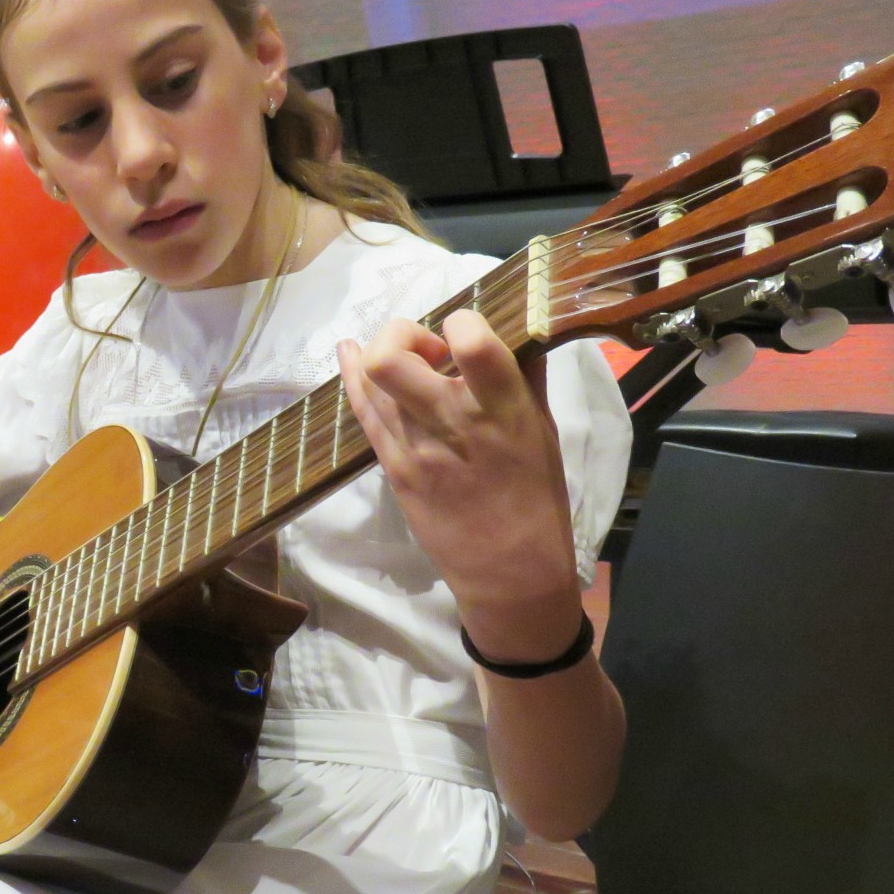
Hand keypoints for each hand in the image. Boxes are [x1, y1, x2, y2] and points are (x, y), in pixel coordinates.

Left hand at [337, 310, 580, 662]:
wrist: (509, 572)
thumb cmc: (537, 498)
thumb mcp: (545, 431)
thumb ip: (527, 378)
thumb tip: (521, 329)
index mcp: (504, 411)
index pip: (472, 342)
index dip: (463, 321)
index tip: (467, 330)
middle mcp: (453, 424)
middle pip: (392, 359)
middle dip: (402, 334)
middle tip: (428, 349)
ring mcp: (414, 448)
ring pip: (371, 382)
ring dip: (380, 353)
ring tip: (403, 356)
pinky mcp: (393, 468)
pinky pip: (363, 412)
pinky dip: (353, 377)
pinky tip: (349, 353)